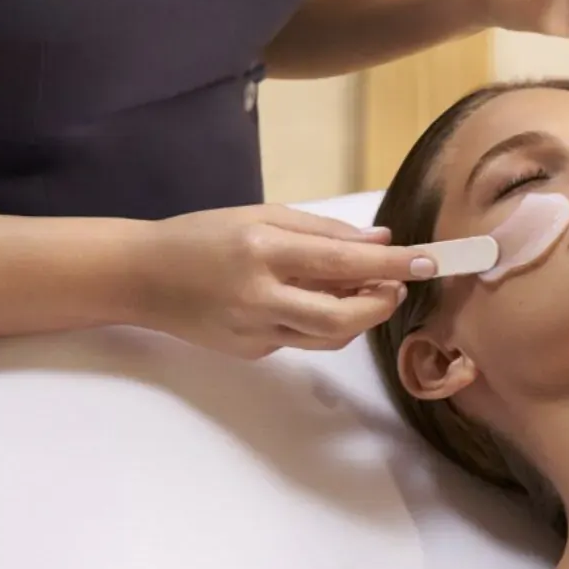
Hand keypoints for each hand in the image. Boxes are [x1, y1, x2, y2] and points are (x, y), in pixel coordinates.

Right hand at [129, 205, 434, 358]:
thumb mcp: (260, 215)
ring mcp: (253, 332)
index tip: (428, 262)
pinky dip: (317, 321)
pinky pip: (301, 339)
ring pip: (328, 338)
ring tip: (363, 290)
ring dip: (357, 317)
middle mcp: (259, 297)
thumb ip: (322, 231)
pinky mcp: (250, 352)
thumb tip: (382, 241)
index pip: (342, 263)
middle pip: (342, 319)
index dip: (391, 265)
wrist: (140, 277)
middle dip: (381, 304)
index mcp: (262, 252)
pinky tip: (305, 300)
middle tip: (397, 285)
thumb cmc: (202, 236)